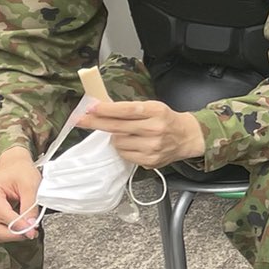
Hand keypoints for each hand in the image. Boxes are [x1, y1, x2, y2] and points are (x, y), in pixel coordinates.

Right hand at [0, 146, 42, 239]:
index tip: (33, 230)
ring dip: (10, 235)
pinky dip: (7, 232)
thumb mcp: (30, 184)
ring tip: (27, 229)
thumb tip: (31, 225)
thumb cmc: (20, 171)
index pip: (3, 216)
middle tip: (31, 233)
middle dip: (13, 235)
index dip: (19, 226)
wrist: (12, 165)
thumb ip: (30, 206)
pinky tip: (19, 227)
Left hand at [74, 98, 206, 168]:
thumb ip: (130, 109)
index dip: (106, 109)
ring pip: (117, 142)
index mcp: (156, 111)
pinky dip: (123, 148)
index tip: (91, 107)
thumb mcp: (153, 107)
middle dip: (95, 122)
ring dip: (115, 137)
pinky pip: (124, 154)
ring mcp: (152, 147)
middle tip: (80, 119)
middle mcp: (155, 129)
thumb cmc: (166, 120)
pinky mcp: (150, 160)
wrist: (188, 137)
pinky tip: (132, 144)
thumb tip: (101, 108)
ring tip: (126, 134)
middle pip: (117, 126)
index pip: (126, 109)